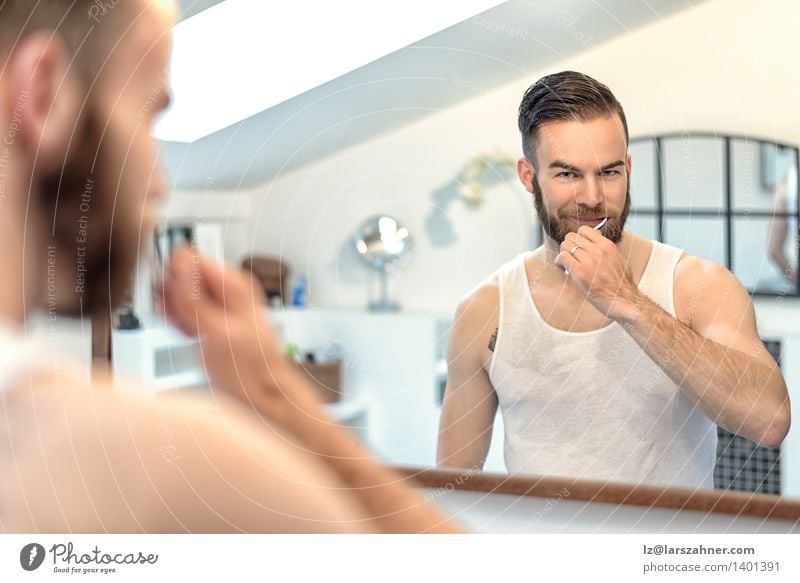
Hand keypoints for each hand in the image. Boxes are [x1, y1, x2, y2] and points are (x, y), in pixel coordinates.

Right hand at [159, 248, 321, 419]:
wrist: (264, 395)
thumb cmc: (252, 370)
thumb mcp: (217, 333)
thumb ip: (195, 299)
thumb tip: (180, 264)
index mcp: (233, 284)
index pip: (188, 257)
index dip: (169, 273)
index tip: (163, 293)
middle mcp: (227, 290)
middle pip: (182, 276)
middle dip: (170, 295)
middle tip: (175, 318)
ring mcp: (219, 305)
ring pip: (180, 295)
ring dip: (174, 311)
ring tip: (185, 331)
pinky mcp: (211, 320)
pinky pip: (185, 311)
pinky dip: (180, 323)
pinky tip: (187, 335)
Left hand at [554, 226, 639, 320]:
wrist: (624, 300)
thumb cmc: (620, 284)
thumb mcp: (618, 259)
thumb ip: (606, 249)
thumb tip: (596, 238)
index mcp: (607, 245)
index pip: (584, 230)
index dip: (577, 239)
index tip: (578, 249)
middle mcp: (598, 250)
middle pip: (571, 237)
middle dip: (568, 247)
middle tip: (571, 259)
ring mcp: (589, 260)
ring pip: (565, 245)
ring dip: (563, 255)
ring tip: (568, 266)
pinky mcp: (580, 272)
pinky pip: (562, 257)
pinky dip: (559, 263)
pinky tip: (565, 271)